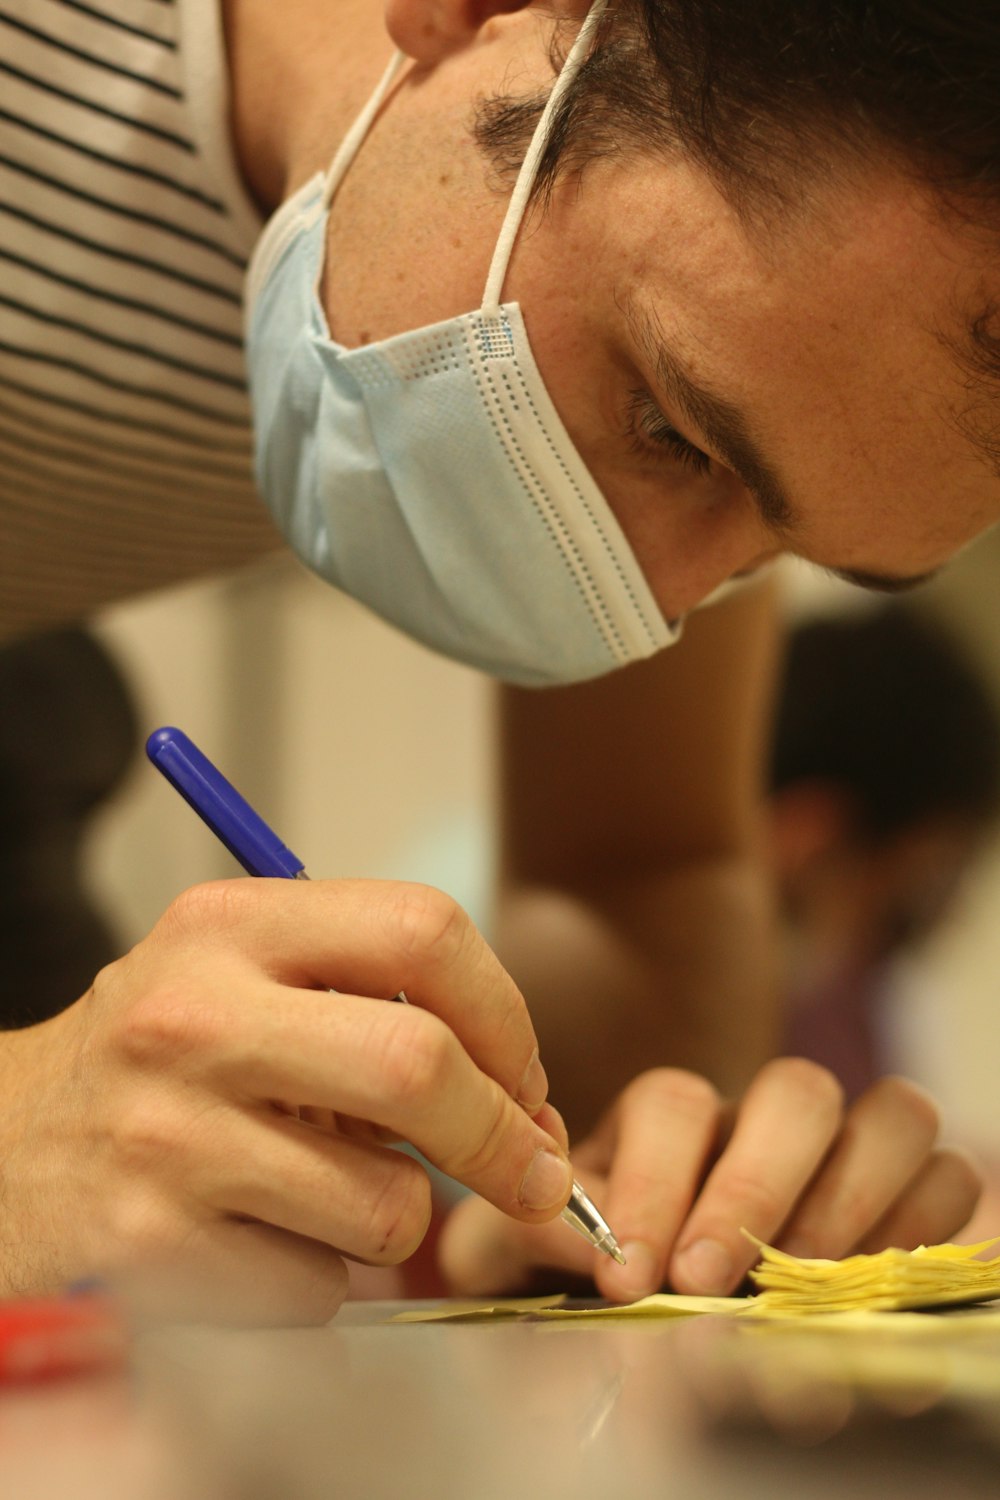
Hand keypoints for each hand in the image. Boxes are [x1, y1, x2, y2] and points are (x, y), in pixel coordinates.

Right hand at [0, 879, 570, 1322]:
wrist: (3, 1148)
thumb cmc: (158, 1060)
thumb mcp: (243, 977)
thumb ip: (378, 1005)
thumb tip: (527, 1107)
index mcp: (230, 926)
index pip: (423, 929)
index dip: (505, 1011)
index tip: (521, 1072)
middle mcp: (193, 1017)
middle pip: (421, 1065)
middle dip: (503, 1134)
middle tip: (528, 1169)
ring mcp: (167, 1135)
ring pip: (387, 1204)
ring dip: (394, 1216)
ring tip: (322, 1189)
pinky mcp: (152, 1247)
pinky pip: (319, 1287)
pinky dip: (319, 1276)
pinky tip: (258, 1236)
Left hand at [438, 1058, 980, 1299]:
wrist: (656, 1300)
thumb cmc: (585, 1273)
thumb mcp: (522, 1254)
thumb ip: (509, 1240)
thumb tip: (561, 1240)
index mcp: (670, 1122)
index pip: (676, 1103)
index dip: (656, 1181)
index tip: (628, 1274)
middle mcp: (763, 1119)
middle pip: (796, 1091)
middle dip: (757, 1187)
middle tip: (707, 1280)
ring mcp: (845, 1149)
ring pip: (892, 1111)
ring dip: (856, 1195)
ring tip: (802, 1279)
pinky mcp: (910, 1193)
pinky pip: (951, 1170)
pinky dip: (928, 1218)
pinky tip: (871, 1280)